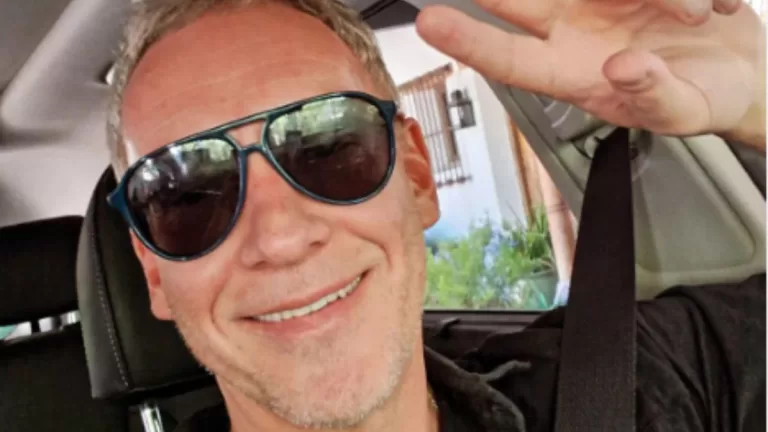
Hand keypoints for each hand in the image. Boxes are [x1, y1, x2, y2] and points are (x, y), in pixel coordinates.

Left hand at [416, 0, 764, 143]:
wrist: (742, 71)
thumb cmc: (700, 99)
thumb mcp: (683, 111)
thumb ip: (653, 94)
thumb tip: (622, 66)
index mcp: (573, 72)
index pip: (509, 58)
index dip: (468, 40)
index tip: (430, 22)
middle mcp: (574, 29)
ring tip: (698, 16)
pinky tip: (710, 6)